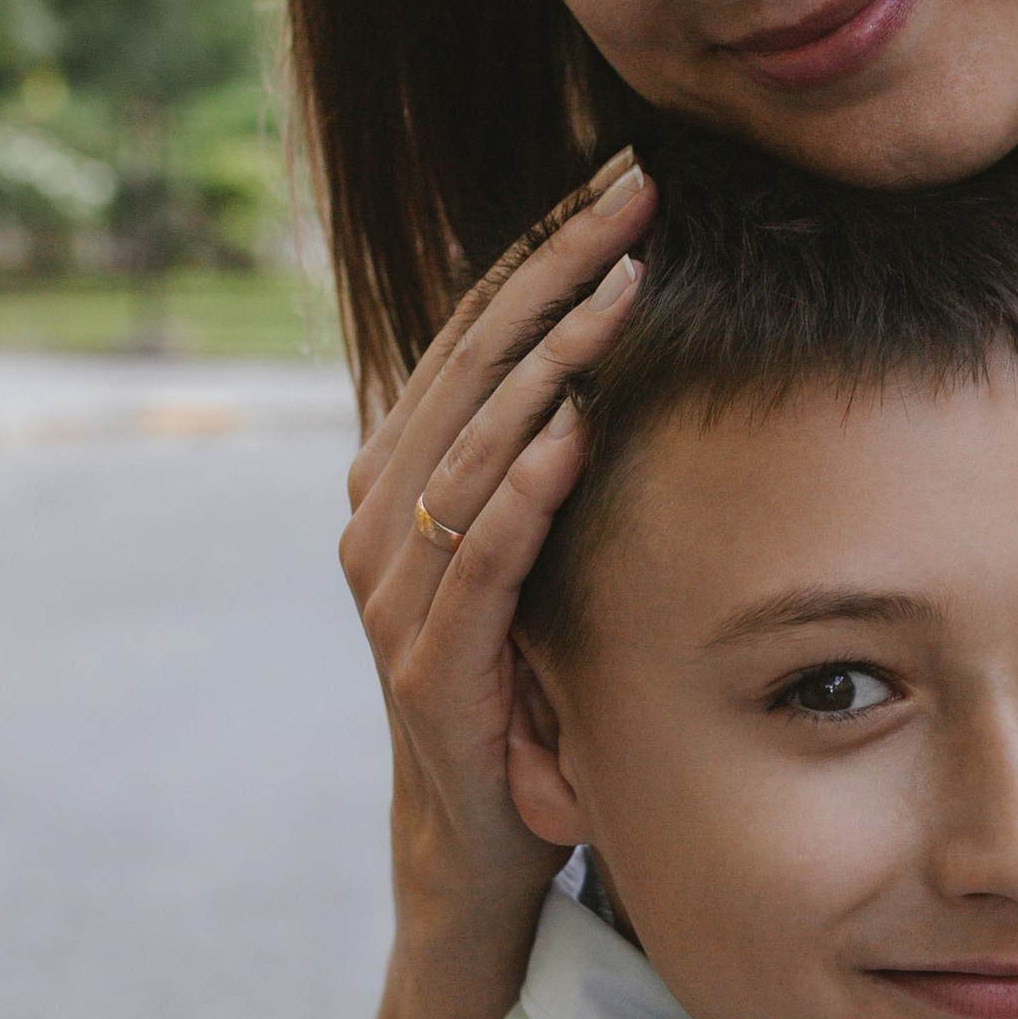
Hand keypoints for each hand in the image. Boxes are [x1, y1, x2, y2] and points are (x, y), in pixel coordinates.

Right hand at [342, 150, 653, 923]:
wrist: (480, 843)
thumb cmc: (523, 684)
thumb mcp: (532, 552)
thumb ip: (543, 461)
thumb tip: (625, 342)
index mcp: (400, 477)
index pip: (473, 333)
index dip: (543, 248)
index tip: (625, 174)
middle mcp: (379, 522)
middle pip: (469, 366)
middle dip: (555, 269)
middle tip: (638, 192)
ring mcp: (393, 595)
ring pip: (470, 449)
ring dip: (547, 361)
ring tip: (622, 285)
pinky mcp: (429, 670)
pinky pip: (477, 561)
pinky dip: (522, 491)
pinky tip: (573, 428)